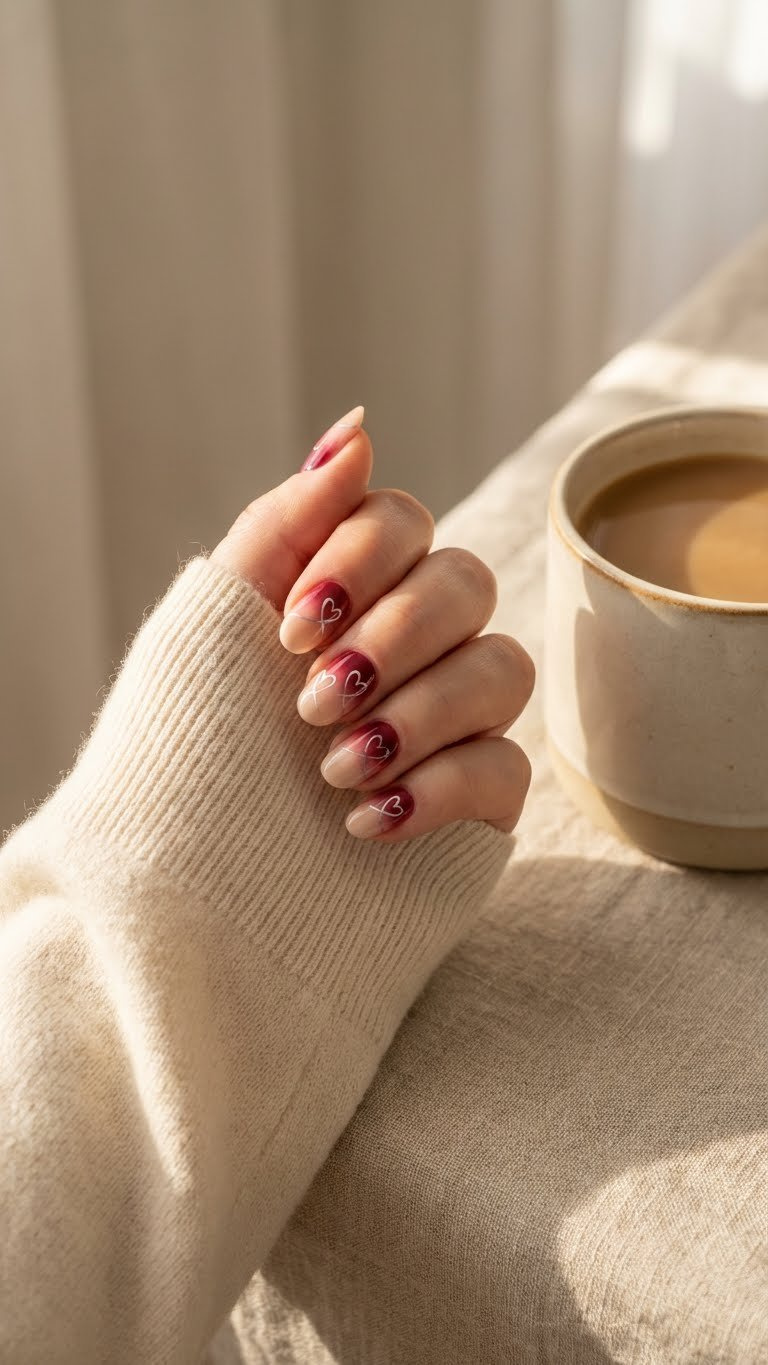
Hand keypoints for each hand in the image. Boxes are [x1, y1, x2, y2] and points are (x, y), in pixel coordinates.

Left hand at [211, 407, 533, 841]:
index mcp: (343, 595)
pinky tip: (363, 822)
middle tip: (312, 703)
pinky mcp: (477, 802)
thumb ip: (290, 519)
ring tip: (332, 768)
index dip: (361, 560)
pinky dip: (437, 789)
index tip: (290, 629)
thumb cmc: (191, 751)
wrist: (185, 895)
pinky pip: (507, 767)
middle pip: (464, 583)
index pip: (402, 521)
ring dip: (417, 713)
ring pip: (503, 668)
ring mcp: (449, 723)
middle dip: (392, 636)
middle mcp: (407, 647)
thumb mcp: (219, 622)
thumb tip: (359, 424)